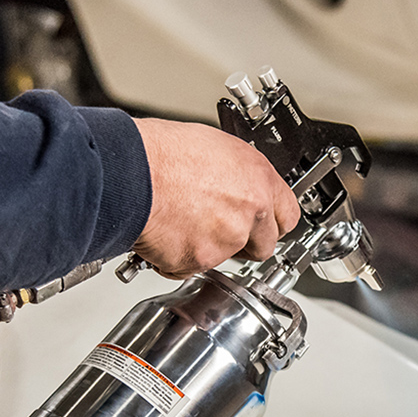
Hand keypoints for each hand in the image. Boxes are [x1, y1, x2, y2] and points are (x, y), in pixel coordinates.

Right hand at [130, 117, 299, 278]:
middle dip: (246, 243)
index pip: (288, 216)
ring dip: (208, 248)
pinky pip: (193, 268)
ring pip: (226, 258)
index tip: (265, 225)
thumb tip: (237, 186)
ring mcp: (226, 240)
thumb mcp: (215, 148)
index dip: (272, 222)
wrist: (129, 172)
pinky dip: (180, 258)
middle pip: (264, 246)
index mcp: (259, 180)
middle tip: (219, 228)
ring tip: (182, 221)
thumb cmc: (162, 153)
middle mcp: (249, 212)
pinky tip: (167, 233)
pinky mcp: (199, 261)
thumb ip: (237, 177)